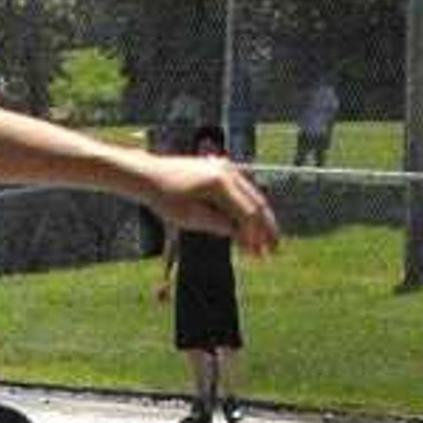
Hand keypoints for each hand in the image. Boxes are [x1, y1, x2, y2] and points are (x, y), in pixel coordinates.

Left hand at [142, 154, 279, 254]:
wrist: (150, 175)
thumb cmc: (165, 197)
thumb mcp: (191, 218)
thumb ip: (219, 226)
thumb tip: (244, 237)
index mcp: (221, 183)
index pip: (248, 212)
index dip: (256, 235)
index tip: (259, 255)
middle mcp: (228, 171)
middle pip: (257, 203)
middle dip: (266, 229)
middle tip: (273, 251)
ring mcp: (226, 168)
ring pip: (252, 196)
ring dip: (259, 221)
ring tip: (265, 243)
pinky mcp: (221, 169)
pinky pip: (241, 191)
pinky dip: (247, 210)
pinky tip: (250, 228)